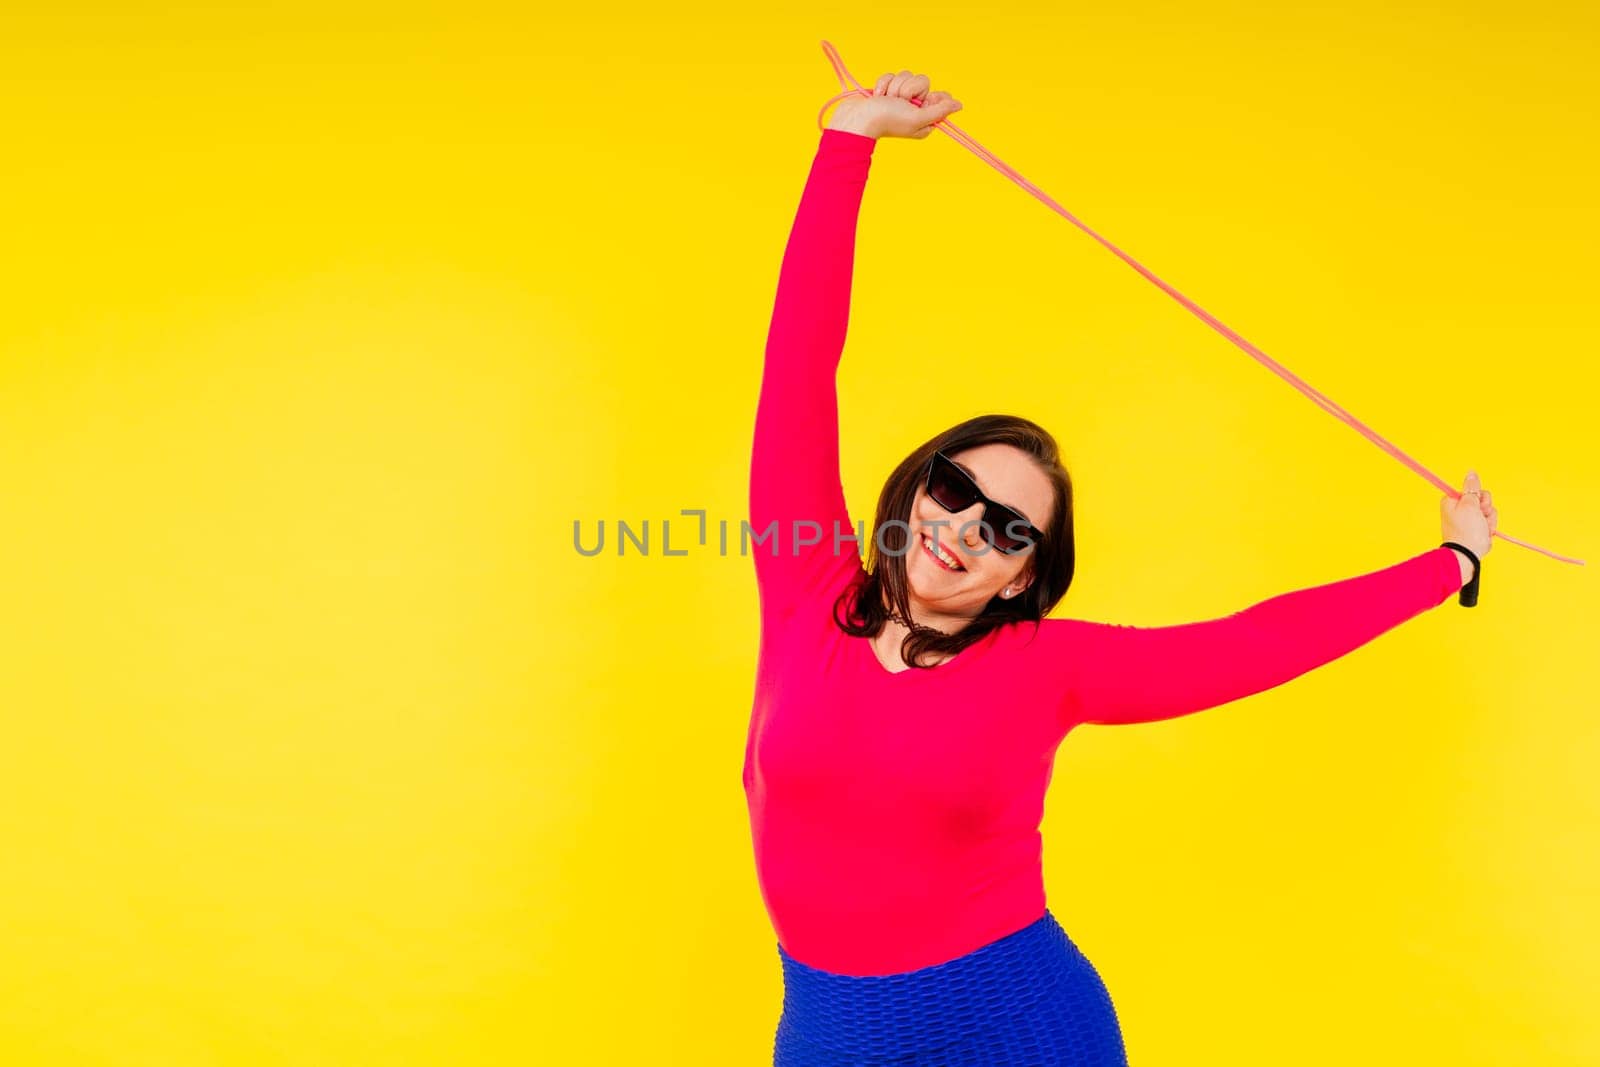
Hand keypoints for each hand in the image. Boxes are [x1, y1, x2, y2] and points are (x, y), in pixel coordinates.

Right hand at [827, 69, 961, 139]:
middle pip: (922, 82)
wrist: (857, 118)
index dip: (932, 96)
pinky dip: (883, 84)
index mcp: (925, 119)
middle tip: (900, 102)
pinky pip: (891, 75)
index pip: (940, 97)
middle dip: (909, 90)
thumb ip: (939, 111)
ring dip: (894, 87)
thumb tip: (958, 105)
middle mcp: (914, 108)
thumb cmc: (887, 120)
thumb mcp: (917, 118)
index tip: (923, 100)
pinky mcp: (886, 90)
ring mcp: (899, 98)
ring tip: (886, 100)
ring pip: (906, 76)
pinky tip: (877, 96)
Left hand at [1440, 470, 1496, 558]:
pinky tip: (1484, 533)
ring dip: (1489, 519)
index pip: (1473, 489)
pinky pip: (1490, 521)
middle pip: (1483, 499)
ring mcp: (1469, 519)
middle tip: (1479, 517)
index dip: (1478, 496)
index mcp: (1453, 500)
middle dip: (1486, 508)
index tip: (1475, 504)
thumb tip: (1471, 472)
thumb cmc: (1466, 531)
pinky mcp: (1477, 527)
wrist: (1467, 554)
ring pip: (1489, 510)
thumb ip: (1472, 488)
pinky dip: (1489, 527)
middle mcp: (1460, 508)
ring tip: (1481, 528)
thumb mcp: (1469, 505)